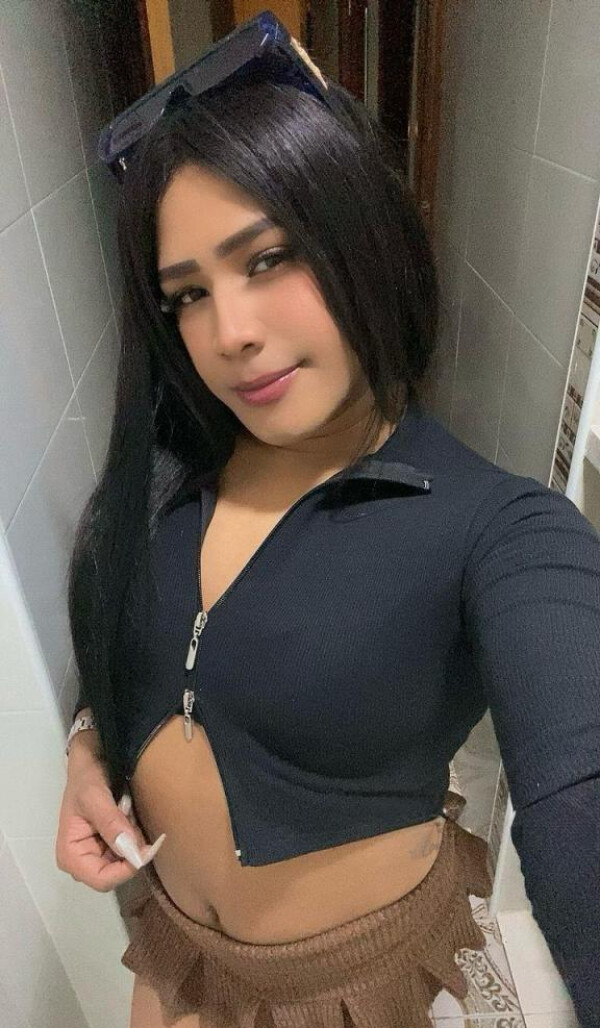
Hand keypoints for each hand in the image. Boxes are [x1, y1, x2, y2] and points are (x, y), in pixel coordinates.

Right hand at [55, 738, 164, 892]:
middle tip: (134, 820)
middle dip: (131, 851)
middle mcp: (81, 862)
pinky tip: (129, 816)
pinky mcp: (107, 846)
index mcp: (70, 856)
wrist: (89, 761)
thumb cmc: (86, 778)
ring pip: (126, 862)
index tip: (148, 848)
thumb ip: (112, 825)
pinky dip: (134, 836)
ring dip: (134, 841)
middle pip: (117, 873)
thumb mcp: (95, 797)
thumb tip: (132, 853)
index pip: (103, 880)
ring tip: (128, 813)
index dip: (127, 869)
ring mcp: (95, 855)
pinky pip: (128, 850)